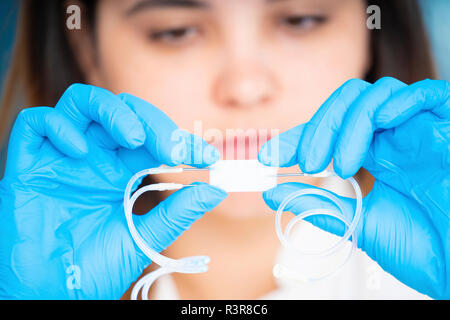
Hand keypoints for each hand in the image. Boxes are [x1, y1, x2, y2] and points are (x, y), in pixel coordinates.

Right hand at [0, 84, 225, 299]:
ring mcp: (61, 157)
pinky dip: (59, 127)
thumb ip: (176, 213)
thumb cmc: (93, 268)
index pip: (154, 140)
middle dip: (153, 123)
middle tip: (174, 150)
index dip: (182, 142)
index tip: (208, 157)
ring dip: (112, 111)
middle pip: (122, 112)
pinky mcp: (28, 164)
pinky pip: (36, 123)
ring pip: (82, 103)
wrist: (49, 295)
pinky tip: (79, 151)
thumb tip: (216, 191)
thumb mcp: (142, 239)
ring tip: (133, 138)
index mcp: (120, 171)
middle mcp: (93, 157)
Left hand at [259, 78, 448, 298]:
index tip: (268, 157)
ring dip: (349, 123)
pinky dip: (396, 105)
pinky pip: (427, 94)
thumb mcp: (356, 223)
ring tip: (338, 165)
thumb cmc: (418, 247)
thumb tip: (272, 192)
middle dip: (320, 126)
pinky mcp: (449, 129)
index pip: (331, 129)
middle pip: (350, 102)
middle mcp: (396, 137)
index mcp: (376, 155)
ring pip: (379, 94)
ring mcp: (421, 131)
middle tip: (305, 162)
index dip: (298, 136)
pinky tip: (375, 134)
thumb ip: (317, 205)